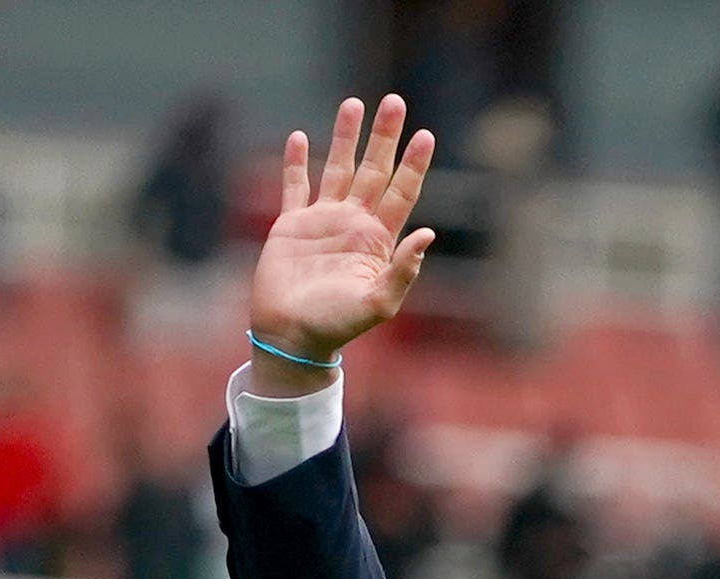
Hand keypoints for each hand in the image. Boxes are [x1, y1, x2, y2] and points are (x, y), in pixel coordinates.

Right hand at [248, 96, 437, 376]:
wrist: (292, 336)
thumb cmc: (337, 326)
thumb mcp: (378, 303)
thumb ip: (403, 271)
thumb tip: (428, 235)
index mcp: (378, 240)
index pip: (401, 192)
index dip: (413, 164)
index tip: (425, 135)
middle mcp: (354, 224)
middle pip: (374, 170)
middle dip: (384, 137)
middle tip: (394, 101)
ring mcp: (322, 222)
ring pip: (337, 168)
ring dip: (346, 137)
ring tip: (354, 103)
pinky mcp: (291, 225)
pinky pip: (295, 186)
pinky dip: (297, 162)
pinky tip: (301, 137)